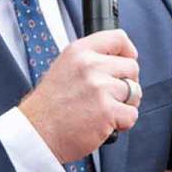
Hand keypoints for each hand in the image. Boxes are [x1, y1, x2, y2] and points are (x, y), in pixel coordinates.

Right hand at [18, 30, 141, 162]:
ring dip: (125, 104)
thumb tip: (118, 62)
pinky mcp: (107, 111)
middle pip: (132, 67)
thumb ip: (90, 61)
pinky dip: (122, 123)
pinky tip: (103, 124)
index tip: (127, 61)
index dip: (128, 52)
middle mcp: (90, 65)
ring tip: (104, 111)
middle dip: (127, 83)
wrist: (36, 134)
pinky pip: (131, 114)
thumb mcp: (64, 68)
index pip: (118, 38)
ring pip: (135, 91)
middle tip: (111, 96)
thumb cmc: (48, 107)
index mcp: (79, 51)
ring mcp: (100, 88)